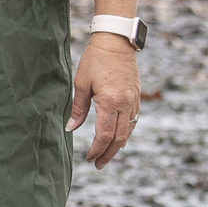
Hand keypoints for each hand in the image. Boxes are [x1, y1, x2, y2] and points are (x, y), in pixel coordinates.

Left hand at [68, 33, 140, 168]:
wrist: (116, 41)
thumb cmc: (95, 60)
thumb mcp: (81, 84)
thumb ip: (78, 109)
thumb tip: (71, 129)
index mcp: (110, 102)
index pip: (105, 135)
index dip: (97, 149)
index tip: (89, 158)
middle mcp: (125, 104)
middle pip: (119, 138)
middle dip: (108, 154)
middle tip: (98, 165)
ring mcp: (133, 100)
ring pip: (128, 131)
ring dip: (118, 146)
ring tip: (107, 156)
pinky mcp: (136, 96)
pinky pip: (133, 121)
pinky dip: (126, 133)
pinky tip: (118, 138)